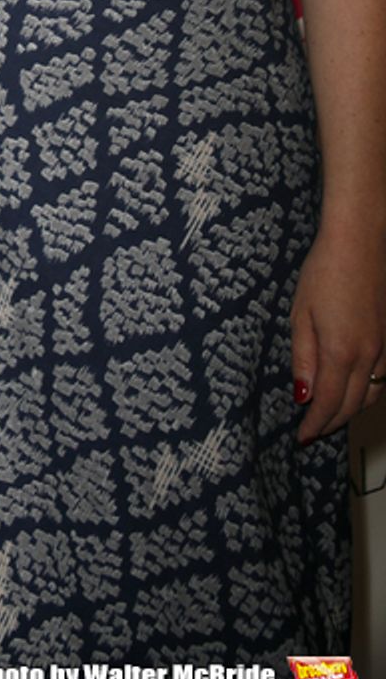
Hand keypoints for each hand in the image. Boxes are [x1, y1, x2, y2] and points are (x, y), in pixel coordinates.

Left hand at [291, 225, 385, 442]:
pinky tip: (353, 388)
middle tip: (312, 432)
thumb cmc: (324, 272)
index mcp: (342, 352)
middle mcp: (369, 355)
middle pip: (353, 405)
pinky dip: (367, 392)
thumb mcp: (300, 314)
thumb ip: (303, 358)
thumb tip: (303, 396)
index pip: (329, 403)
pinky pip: (382, 377)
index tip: (302, 437)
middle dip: (331, 422)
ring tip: (330, 415)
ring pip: (372, 394)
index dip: (315, 424)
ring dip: (351, 410)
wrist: (360, 241)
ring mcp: (385, 347)